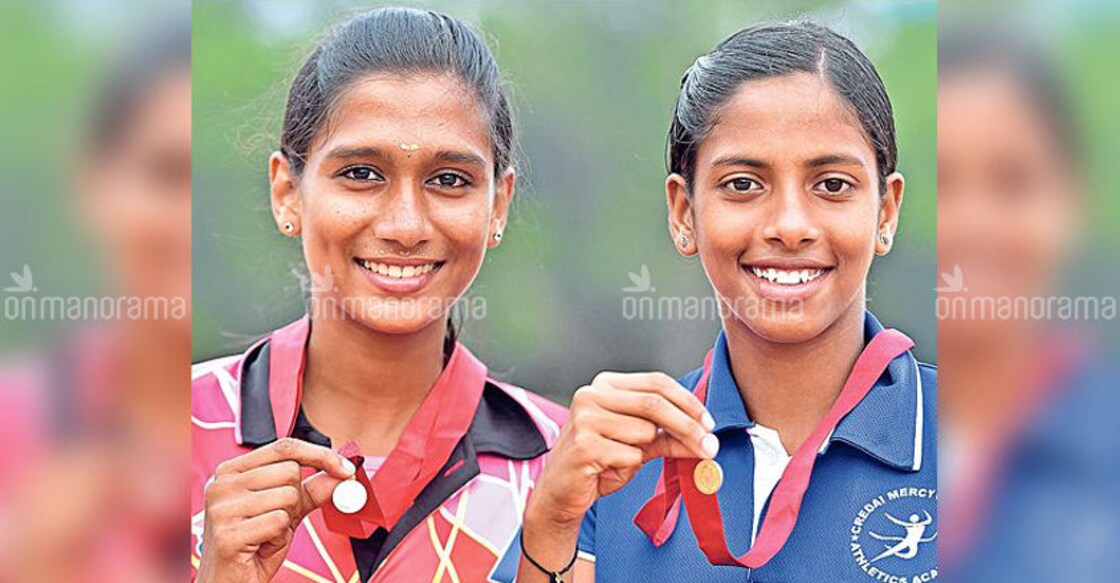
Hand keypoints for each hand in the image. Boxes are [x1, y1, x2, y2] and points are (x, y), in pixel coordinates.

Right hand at [196, 438, 355, 582]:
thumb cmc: (253, 547)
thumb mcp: (286, 512)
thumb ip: (311, 490)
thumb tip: (341, 473)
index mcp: (231, 471)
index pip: (285, 447)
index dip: (320, 455)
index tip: (345, 468)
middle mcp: (222, 484)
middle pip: (290, 471)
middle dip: (296, 499)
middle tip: (277, 521)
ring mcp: (222, 508)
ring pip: (288, 497)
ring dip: (286, 522)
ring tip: (265, 535)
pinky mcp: (228, 533)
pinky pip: (279, 522)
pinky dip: (279, 539)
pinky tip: (260, 547)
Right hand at [526, 371, 715, 529]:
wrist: (561, 491)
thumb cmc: (597, 462)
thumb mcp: (637, 443)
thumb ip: (668, 435)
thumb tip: (705, 436)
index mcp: (606, 385)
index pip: (657, 382)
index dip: (688, 402)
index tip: (709, 423)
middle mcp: (592, 394)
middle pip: (655, 403)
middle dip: (688, 426)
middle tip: (709, 447)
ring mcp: (585, 418)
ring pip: (644, 431)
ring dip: (646, 451)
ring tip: (623, 458)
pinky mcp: (583, 444)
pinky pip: (630, 455)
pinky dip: (629, 466)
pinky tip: (608, 468)